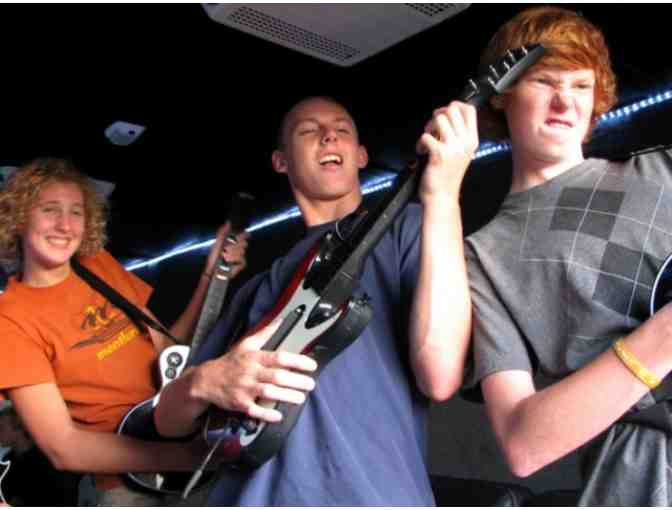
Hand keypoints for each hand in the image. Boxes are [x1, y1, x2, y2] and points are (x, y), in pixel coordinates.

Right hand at [188, 319, 316, 422]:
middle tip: (310, 384)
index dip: (297, 361)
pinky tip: (278, 415)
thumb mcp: (246, 344)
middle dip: (296, 381)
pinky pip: (255, 410)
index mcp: (254, 357)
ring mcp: (245, 388)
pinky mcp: (240, 404)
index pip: (279, 357)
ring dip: (286, 396)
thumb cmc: (230, 362)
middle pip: (277, 376)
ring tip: (300, 398)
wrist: (206, 380)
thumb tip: (280, 320)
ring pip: (268, 392)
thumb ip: (265, 333)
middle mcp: (251, 372)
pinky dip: (267, 414)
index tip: (311, 365)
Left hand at [204, 222, 249, 279]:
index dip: (243, 235)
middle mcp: (238, 248)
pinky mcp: (241, 264)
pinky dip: (234, 261)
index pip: (243, 235)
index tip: (239, 237)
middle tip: (226, 249)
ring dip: (231, 255)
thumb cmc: (214, 256)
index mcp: (233, 241)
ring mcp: (240, 256)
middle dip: (234, 246)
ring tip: (225, 257)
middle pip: (244, 243)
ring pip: (242, 252)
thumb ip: (223, 232)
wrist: (213, 269)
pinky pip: (242, 259)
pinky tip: (229, 262)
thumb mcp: (217, 242)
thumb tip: (228, 222)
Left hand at [415, 101, 478, 203]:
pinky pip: (426, 136)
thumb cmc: (448, 176)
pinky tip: (421, 151)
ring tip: (427, 139)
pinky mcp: (439, 154)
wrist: (442, 197)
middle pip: (452, 109)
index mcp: (472, 141)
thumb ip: (457, 135)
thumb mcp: (460, 153)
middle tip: (432, 128)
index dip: (455, 105)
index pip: (470, 110)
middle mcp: (465, 142)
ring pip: (439, 118)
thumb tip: (445, 115)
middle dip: (438, 115)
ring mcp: (453, 148)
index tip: (444, 114)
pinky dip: (420, 142)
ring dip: (428, 126)